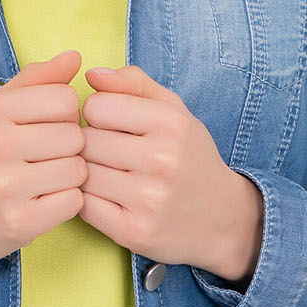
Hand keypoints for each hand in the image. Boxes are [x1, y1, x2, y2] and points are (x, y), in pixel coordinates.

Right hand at [0, 50, 87, 282]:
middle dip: (67, 148)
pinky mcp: (18, 222)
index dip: (64, 114)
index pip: (64, 98)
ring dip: (68, 177)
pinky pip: (74, 202)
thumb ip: (33, 81)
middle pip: (74, 135)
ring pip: (78, 170)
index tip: (45, 128)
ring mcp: (4, 186)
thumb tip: (75, 57)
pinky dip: (64, 203)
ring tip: (41, 180)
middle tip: (42, 159)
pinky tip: (41, 202)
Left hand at [77, 63, 263, 285]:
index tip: (112, 126)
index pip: (95, 106)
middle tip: (109, 154)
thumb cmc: (190, 157)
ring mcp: (148, 199)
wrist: (224, 220)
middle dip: (90, 145)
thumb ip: (133, 83)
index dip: (98, 115)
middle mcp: (161, 160)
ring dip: (87, 173)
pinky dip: (88, 201)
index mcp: (171, 123)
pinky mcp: (134, 232)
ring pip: (81, 173)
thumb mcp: (174, 110)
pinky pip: (84, 206)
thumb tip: (90, 74)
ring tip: (108, 175)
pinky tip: (107, 198)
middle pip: (86, 140)